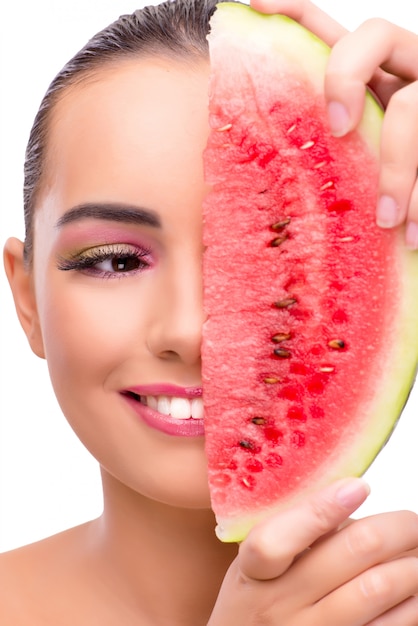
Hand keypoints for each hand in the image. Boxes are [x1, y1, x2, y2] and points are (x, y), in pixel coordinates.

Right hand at [208, 478, 417, 624]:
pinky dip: (411, 603)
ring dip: (411, 566)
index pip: (278, 540)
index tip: (357, 487)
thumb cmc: (257, 601)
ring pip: (377, 588)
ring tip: (417, 552)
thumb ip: (294, 530)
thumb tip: (351, 496)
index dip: (320, 510)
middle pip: (351, 554)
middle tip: (411, 521)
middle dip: (395, 529)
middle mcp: (279, 605)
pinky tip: (413, 590)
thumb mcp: (255, 564)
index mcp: (253, 571)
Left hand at [251, 0, 417, 248]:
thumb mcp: (357, 168)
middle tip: (338, 129)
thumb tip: (270, 172)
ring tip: (385, 221)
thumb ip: (326, 154)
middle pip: (373, 35)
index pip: (330, 31)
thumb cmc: (392, 193)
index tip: (255, 5)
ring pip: (410, 108)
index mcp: (370, 81)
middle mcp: (403, 73)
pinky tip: (414, 236)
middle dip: (347, 76)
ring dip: (396, 168)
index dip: (295, 11)